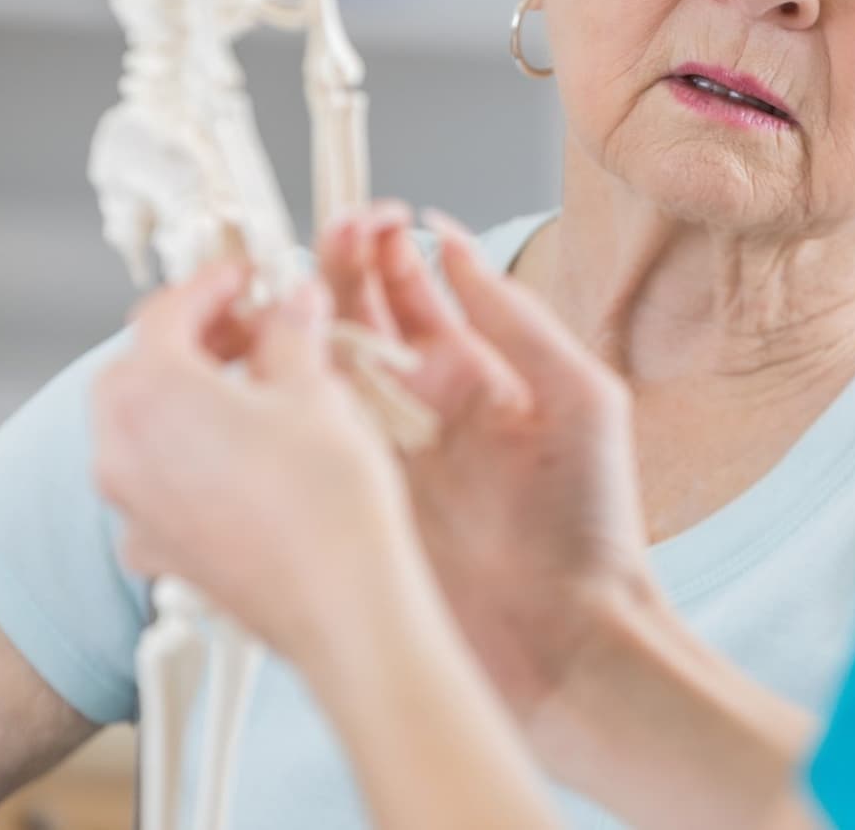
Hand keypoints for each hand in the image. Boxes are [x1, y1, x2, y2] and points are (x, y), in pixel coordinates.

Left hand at [91, 263, 422, 668]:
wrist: (341, 606)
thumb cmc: (328, 493)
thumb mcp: (315, 388)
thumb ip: (290, 332)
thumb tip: (291, 301)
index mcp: (149, 392)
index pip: (163, 312)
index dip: (210, 285)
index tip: (248, 278)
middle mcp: (119, 448)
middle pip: (136, 369)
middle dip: (190, 341)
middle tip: (251, 331)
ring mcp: (130, 506)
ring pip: (138, 428)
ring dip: (184, 398)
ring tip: (252, 392)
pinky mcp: (155, 550)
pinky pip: (152, 485)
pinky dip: (184, 460)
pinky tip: (239, 461)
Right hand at [316, 205, 657, 721]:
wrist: (571, 641)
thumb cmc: (591, 525)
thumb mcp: (579, 397)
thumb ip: (515, 318)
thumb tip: (459, 243)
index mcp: (469, 377)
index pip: (412, 294)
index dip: (388, 249)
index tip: (376, 213)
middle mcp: (414, 411)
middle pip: (355, 319)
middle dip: (338, 269)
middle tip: (331, 231)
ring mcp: (376, 455)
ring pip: (317, 371)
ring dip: (298, 323)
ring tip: (291, 284)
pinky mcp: (348, 502)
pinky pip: (300, 440)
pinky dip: (276, 398)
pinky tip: (263, 361)